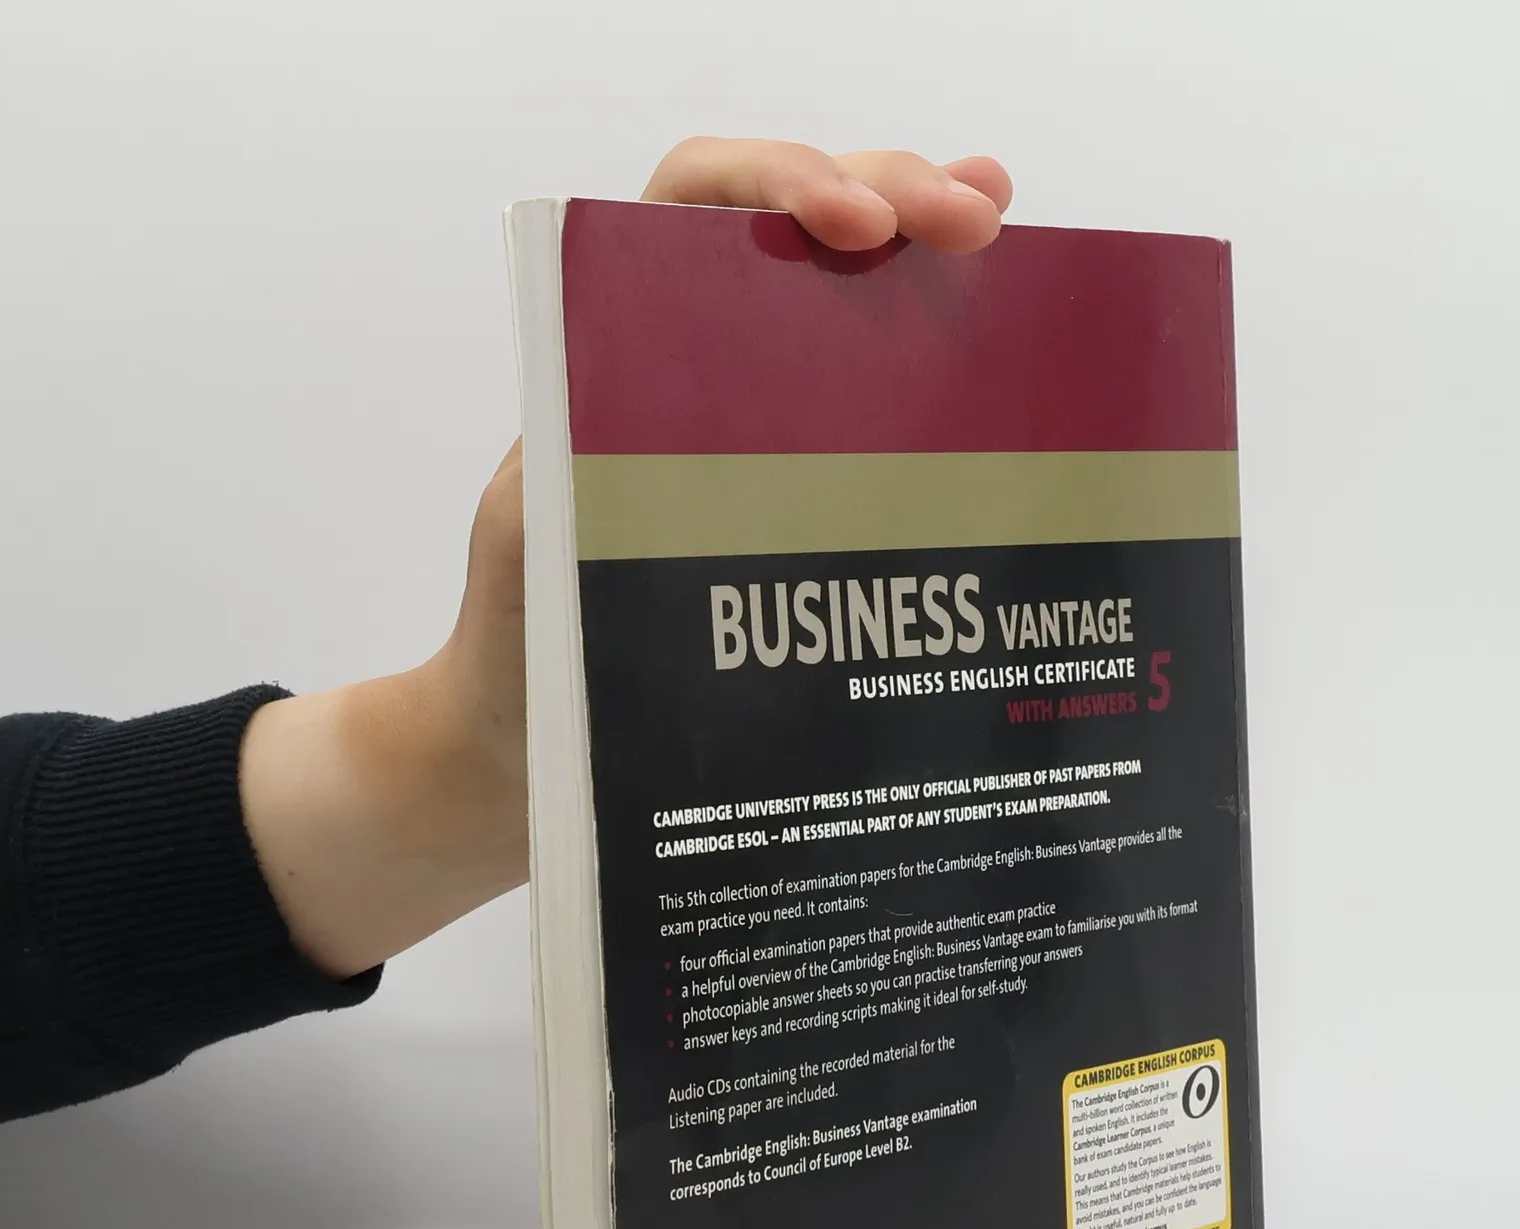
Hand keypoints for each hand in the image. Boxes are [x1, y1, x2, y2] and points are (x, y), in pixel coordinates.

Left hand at [240, 141, 1010, 979]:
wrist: (525, 751)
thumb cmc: (518, 655)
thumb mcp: (539, 552)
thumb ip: (579, 476)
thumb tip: (665, 433)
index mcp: (611, 350)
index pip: (690, 206)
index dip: (777, 186)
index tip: (857, 224)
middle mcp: (686, 362)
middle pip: (791, 229)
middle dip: (887, 194)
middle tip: (976, 218)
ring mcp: (748, 418)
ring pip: (841, 295)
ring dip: (923, 245)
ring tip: (998, 215)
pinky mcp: (793, 480)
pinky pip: (865, 394)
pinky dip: (930, 344)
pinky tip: (1001, 316)